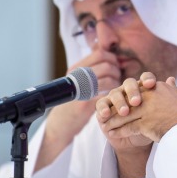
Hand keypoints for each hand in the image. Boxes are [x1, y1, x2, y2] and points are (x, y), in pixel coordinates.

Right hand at [35, 49, 121, 171]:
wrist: (59, 124)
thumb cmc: (72, 103)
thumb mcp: (77, 81)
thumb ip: (90, 69)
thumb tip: (107, 54)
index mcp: (76, 68)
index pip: (101, 53)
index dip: (112, 59)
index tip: (114, 68)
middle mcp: (77, 76)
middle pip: (107, 65)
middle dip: (117, 72)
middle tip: (117, 80)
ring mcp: (81, 90)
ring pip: (109, 79)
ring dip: (117, 85)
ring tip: (115, 91)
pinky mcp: (85, 104)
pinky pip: (106, 95)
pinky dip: (113, 97)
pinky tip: (112, 101)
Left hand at [95, 72, 176, 143]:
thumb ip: (171, 88)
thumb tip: (170, 79)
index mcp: (158, 88)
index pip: (137, 91)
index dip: (127, 99)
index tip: (121, 104)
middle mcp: (152, 96)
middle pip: (128, 102)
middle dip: (116, 109)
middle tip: (106, 115)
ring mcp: (148, 109)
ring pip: (125, 115)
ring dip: (114, 121)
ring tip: (106, 126)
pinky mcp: (147, 123)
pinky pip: (128, 127)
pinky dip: (119, 131)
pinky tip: (113, 134)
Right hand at [97, 74, 157, 151]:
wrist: (137, 140)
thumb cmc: (150, 125)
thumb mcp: (159, 114)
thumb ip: (164, 97)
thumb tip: (172, 79)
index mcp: (143, 88)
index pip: (145, 78)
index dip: (147, 79)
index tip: (151, 84)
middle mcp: (128, 90)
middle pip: (129, 84)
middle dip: (133, 92)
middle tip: (137, 102)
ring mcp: (115, 97)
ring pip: (115, 93)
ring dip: (119, 102)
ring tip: (124, 112)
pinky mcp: (104, 107)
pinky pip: (101, 104)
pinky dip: (103, 108)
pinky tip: (107, 114)